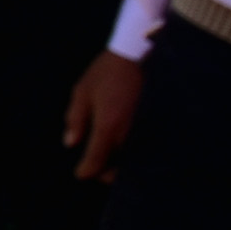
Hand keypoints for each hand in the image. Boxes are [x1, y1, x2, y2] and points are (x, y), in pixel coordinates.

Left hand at [64, 49, 140, 179]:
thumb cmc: (108, 72)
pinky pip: (148, 150)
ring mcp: (147, 132)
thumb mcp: (83, 91)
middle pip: (120, 168)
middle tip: (98, 171)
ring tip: (113, 163)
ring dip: (125, 166)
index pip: (97, 161)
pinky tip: (129, 151)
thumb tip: (71, 143)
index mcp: (109, 126)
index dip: (87, 171)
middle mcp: (130, 134)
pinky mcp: (160, 128)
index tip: (81, 174)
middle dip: (108, 174)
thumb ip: (75, 119)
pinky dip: (138, 156)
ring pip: (136, 162)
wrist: (140, 55)